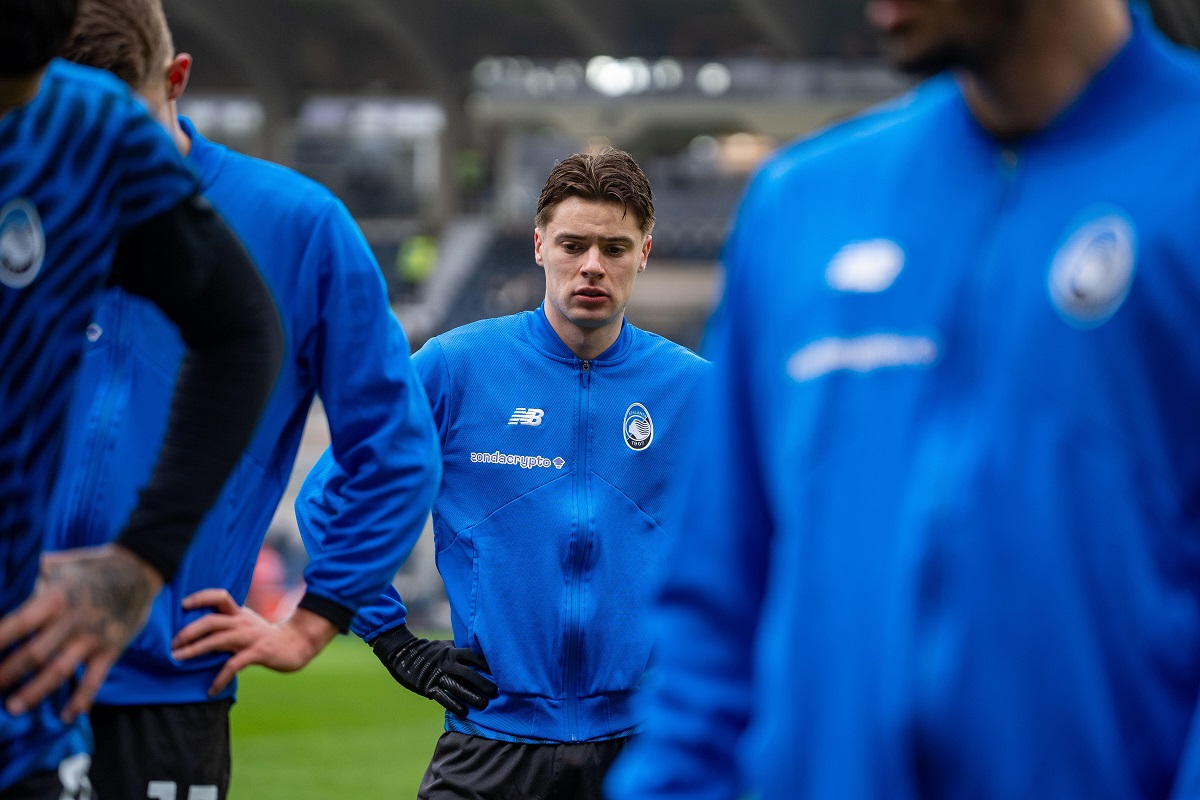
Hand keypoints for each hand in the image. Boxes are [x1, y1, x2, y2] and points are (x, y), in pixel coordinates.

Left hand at [0, 544, 162, 720]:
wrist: (141, 568)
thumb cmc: (96, 565)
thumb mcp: (62, 564)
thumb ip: (36, 579)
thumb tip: (10, 585)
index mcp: (56, 598)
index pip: (18, 624)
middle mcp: (72, 621)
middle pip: (34, 654)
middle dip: (8, 674)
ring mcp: (93, 638)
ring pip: (59, 671)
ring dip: (35, 692)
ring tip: (13, 708)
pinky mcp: (111, 649)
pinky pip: (94, 680)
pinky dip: (81, 700)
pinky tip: (68, 716)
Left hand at [171, 589, 337, 695]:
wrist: (298, 644)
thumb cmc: (267, 637)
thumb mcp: (247, 624)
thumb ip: (228, 625)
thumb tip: (199, 633)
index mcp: (239, 613)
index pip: (219, 596)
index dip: (201, 597)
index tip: (183, 604)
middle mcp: (242, 622)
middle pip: (211, 620)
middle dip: (189, 631)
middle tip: (172, 644)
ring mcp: (250, 637)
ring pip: (217, 640)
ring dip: (195, 650)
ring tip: (178, 660)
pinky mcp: (257, 653)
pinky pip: (233, 665)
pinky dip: (220, 679)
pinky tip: (211, 690)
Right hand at [371, 624, 497, 716]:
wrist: (403, 654)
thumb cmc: (430, 651)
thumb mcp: (446, 646)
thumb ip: (461, 649)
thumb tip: (482, 653)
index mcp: (452, 651)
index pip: (474, 656)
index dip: (487, 664)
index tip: (500, 672)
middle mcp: (446, 662)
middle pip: (468, 673)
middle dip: (483, 683)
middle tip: (495, 692)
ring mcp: (437, 675)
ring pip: (457, 687)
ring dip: (471, 697)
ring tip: (484, 705)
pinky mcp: (427, 686)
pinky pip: (442, 697)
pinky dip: (453, 705)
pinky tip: (464, 712)